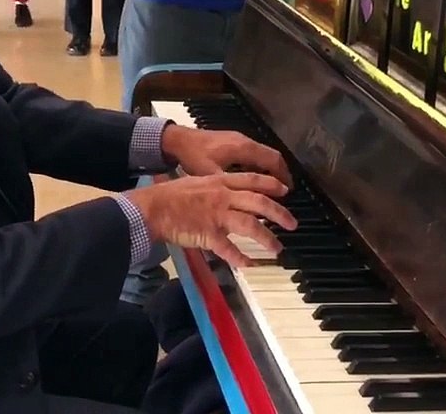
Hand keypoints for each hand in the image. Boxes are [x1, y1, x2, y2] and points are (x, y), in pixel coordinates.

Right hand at [126, 172, 296, 267]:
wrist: (152, 208)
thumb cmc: (169, 195)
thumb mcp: (196, 182)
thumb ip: (214, 187)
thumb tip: (228, 193)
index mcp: (220, 182)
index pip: (252, 180)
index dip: (272, 184)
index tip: (285, 190)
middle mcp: (222, 197)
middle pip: (259, 203)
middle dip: (280, 213)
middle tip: (292, 223)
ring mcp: (217, 216)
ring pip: (250, 225)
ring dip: (267, 238)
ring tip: (277, 248)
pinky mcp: (208, 234)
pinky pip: (229, 249)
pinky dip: (241, 258)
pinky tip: (250, 265)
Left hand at [161, 125, 291, 186]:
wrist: (177, 140)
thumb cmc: (193, 155)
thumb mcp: (210, 174)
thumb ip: (229, 187)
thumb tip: (245, 203)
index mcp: (244, 149)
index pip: (273, 161)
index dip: (283, 177)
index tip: (289, 191)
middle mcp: (245, 142)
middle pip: (272, 156)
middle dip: (281, 173)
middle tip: (285, 192)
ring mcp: (238, 140)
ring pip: (262, 154)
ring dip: (269, 170)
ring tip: (271, 188)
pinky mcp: (231, 141)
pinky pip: (253, 153)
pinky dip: (259, 166)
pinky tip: (254, 179)